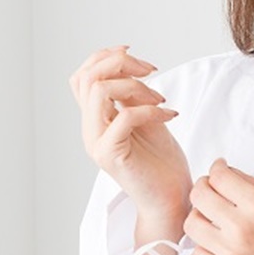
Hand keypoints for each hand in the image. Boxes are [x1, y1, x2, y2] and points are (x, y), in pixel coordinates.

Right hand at [70, 46, 192, 237]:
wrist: (171, 199)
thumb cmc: (161, 162)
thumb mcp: (146, 116)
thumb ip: (131, 95)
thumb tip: (128, 66)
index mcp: (95, 119)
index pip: (82, 76)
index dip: (105, 56)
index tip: (134, 55)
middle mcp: (90, 129)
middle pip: (87, 77)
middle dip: (121, 63)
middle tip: (151, 71)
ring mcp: (97, 142)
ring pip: (99, 91)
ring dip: (135, 85)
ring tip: (159, 97)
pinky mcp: (111, 155)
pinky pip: (125, 116)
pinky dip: (151, 109)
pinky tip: (169, 114)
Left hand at [184, 159, 253, 254]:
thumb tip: (229, 173)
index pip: (218, 177)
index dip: (215, 169)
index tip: (217, 171)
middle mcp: (242, 227)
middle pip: (199, 196)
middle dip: (202, 188)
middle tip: (209, 191)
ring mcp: (231, 254)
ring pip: (191, 224)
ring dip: (199, 217)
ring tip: (210, 219)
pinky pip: (197, 254)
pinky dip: (204, 246)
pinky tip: (216, 243)